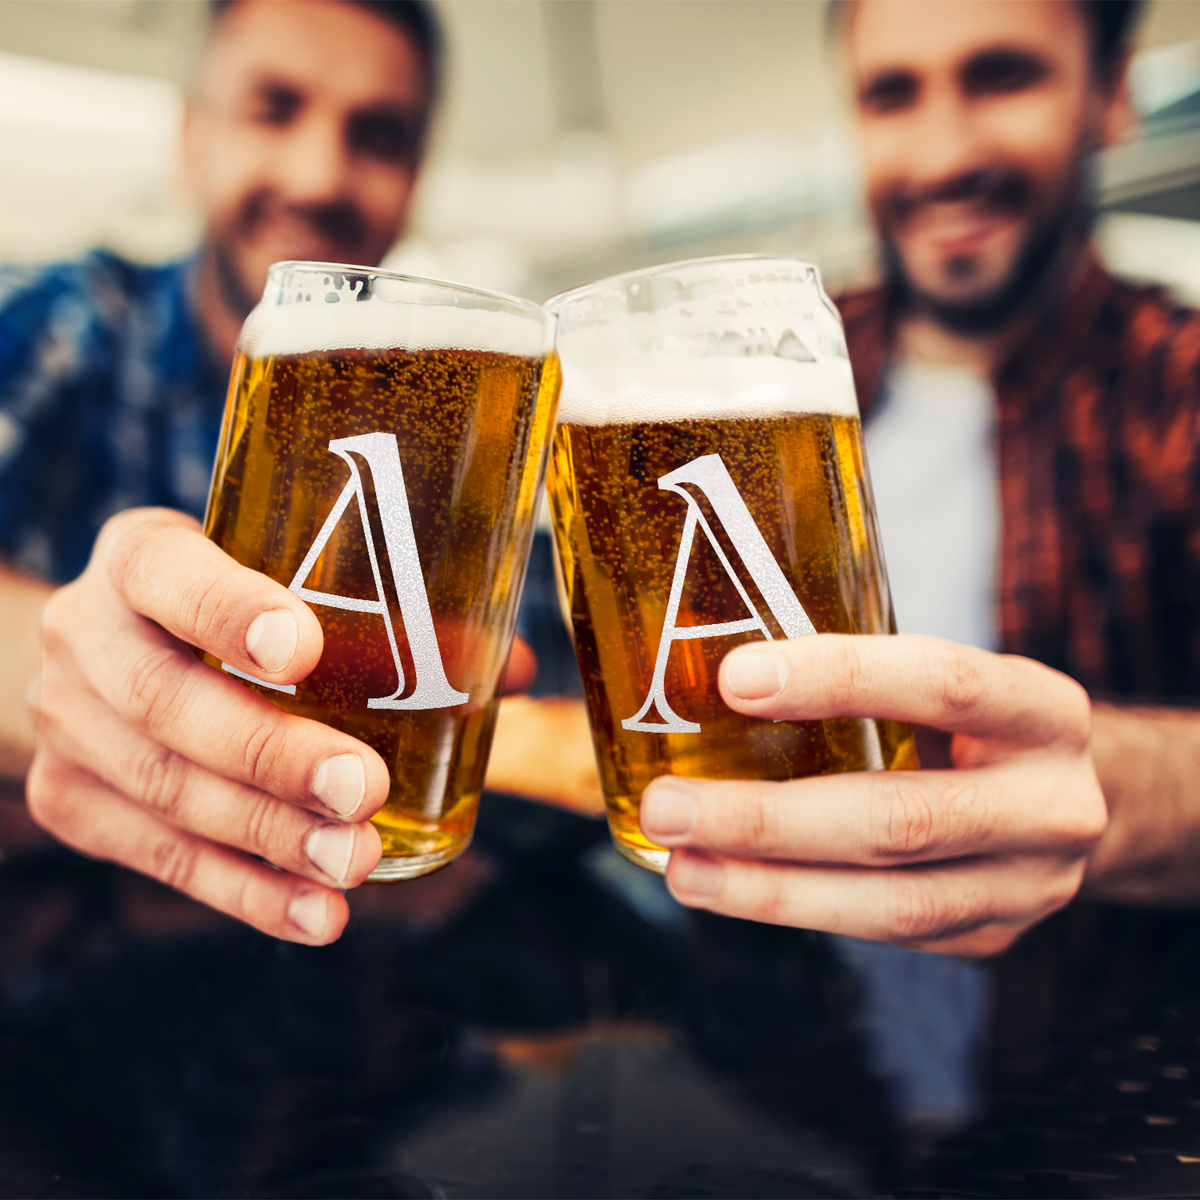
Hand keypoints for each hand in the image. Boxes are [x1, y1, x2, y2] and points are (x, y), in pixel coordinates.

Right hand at [27, 508, 389, 943]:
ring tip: (355, 861)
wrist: (109, 656)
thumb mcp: (281, 580)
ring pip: (166, 791)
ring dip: (270, 837)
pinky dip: (245, 891)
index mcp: (140, 556)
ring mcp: (68, 724)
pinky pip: (159, 858)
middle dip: (270, 754)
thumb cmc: (229, 608)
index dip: (227, 610)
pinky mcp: (72, 803)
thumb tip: (513, 670)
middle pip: (166, 701)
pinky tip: (315, 914)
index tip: (306, 649)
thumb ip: (392, 615)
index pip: (166, 571)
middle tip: (363, 790)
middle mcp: (86, 633)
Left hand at [639, 635, 1106, 956]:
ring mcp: (1027, 887)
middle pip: (901, 819)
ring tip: (682, 868)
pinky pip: (880, 932)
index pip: (942, 683)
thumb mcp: (945, 680)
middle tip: (670, 807)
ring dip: (768, 889)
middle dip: (770, 819)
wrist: (1062, 801)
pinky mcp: (989, 939)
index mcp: (1041, 711)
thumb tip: (707, 666)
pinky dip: (795, 908)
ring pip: (888, 902)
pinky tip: (727, 888)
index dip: (837, 679)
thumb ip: (857, 675)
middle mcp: (1050, 805)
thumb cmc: (973, 723)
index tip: (735, 679)